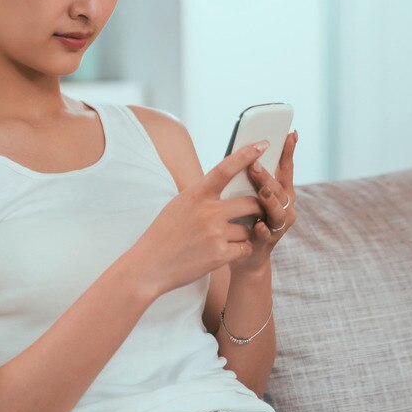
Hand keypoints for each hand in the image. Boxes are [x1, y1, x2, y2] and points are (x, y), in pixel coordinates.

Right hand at [130, 140, 271, 297]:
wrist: (149, 266)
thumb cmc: (164, 234)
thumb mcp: (179, 205)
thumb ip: (203, 195)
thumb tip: (226, 182)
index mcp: (196, 195)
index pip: (226, 169)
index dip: (246, 155)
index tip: (262, 144)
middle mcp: (207, 212)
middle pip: (250, 202)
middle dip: (257, 207)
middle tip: (256, 211)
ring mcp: (214, 233)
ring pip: (249, 228)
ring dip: (244, 234)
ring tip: (225, 239)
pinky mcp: (219, 255)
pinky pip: (245, 248)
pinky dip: (240, 250)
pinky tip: (225, 252)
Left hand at [230, 130, 297, 275]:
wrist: (245, 255)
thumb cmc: (245, 218)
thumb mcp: (249, 194)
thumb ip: (251, 177)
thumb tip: (244, 150)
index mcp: (280, 191)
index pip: (285, 168)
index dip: (289, 151)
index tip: (291, 134)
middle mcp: (285, 206)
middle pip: (278, 188)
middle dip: (267, 176)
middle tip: (255, 164)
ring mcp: (278, 225)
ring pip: (278, 210)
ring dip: (269, 200)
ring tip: (261, 192)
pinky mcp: (268, 242)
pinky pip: (267, 234)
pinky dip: (262, 229)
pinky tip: (257, 225)